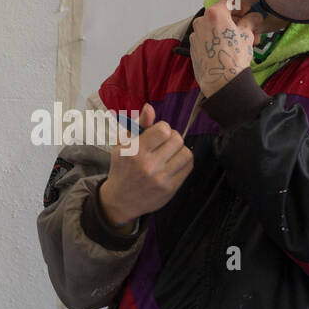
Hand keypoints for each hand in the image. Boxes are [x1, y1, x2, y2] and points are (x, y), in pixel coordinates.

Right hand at [98, 103, 192, 226]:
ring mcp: (160, 179)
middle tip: (165, 144)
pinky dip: (183, 162)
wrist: (121, 200)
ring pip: (186, 153)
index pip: (163, 129)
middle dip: (172, 138)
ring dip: (180, 150)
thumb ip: (138, 125)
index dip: (163, 128)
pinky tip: (173, 164)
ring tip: (170, 154)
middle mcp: (147, 166)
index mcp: (134, 151)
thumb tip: (150, 108)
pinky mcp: (169, 189)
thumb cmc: (122, 168)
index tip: (157, 134)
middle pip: (177, 139)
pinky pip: (188, 168)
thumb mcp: (123, 145)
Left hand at [190, 0, 257, 97]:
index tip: (249, 12)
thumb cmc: (234, 56)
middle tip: (251, 29)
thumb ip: (250, 21)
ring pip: (216, 29)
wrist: (221, 81)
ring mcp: (196, 35)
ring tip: (247, 43)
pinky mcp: (194, 48)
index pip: (228, 2)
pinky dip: (220, 40)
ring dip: (231, 33)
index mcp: (214, 14)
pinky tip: (231, 49)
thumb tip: (255, 16)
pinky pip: (209, 39)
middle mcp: (201, 22)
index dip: (241, 6)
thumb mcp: (247, 35)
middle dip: (238, 22)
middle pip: (222, 16)